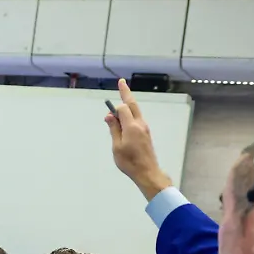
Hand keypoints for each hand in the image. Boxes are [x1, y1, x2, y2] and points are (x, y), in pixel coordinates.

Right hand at [105, 79, 171, 200]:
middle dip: (126, 93)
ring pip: (135, 111)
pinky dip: (129, 114)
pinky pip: (136, 119)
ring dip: (128, 104)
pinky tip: (124, 119)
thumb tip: (110, 115)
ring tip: (121, 99)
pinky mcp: (145, 133)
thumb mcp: (117, 146)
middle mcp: (140, 124)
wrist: (147, 171)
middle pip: (132, 104)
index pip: (123, 109)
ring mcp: (144, 128)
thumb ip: (114, 129)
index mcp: (132, 126)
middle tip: (121, 82)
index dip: (114, 109)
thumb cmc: (129, 161)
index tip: (107, 115)